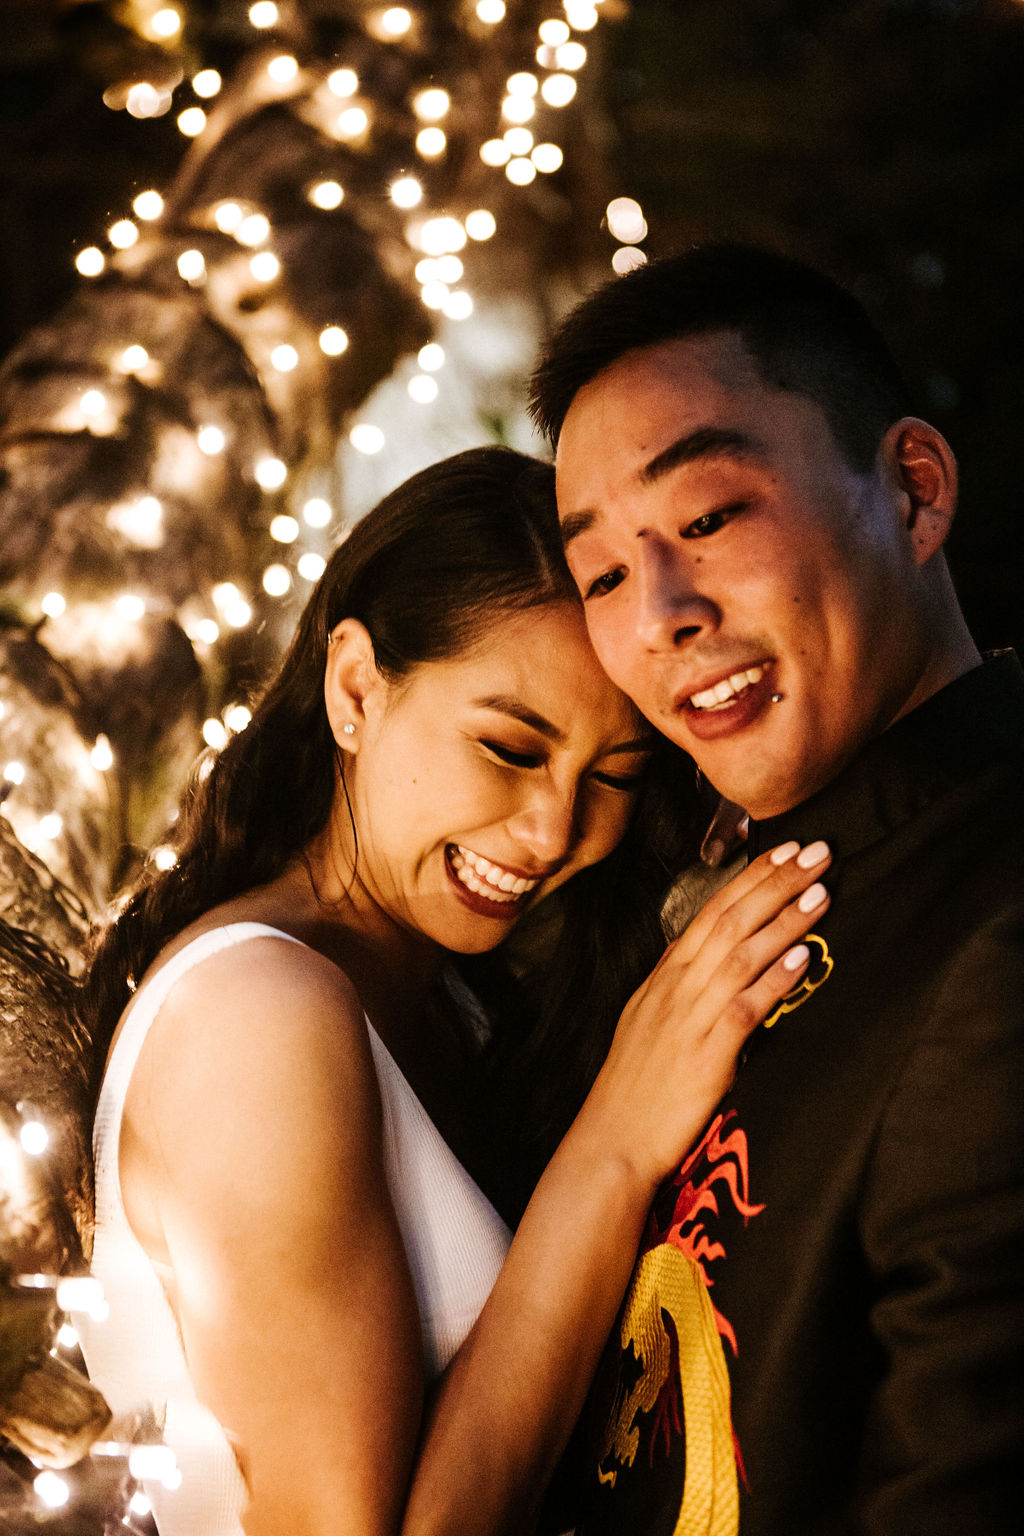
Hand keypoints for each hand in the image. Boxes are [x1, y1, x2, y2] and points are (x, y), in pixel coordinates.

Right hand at [577, 840, 830, 1194]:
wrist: (612, 1142)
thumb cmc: (635, 1088)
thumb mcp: (649, 1021)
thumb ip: (680, 986)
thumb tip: (711, 955)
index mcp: (664, 977)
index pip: (710, 910)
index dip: (750, 878)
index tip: (783, 851)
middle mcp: (675, 988)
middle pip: (729, 920)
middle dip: (776, 882)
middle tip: (816, 852)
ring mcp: (689, 1018)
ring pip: (740, 953)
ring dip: (784, 919)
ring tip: (821, 892)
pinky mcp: (706, 1055)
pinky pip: (745, 1007)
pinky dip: (774, 979)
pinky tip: (801, 957)